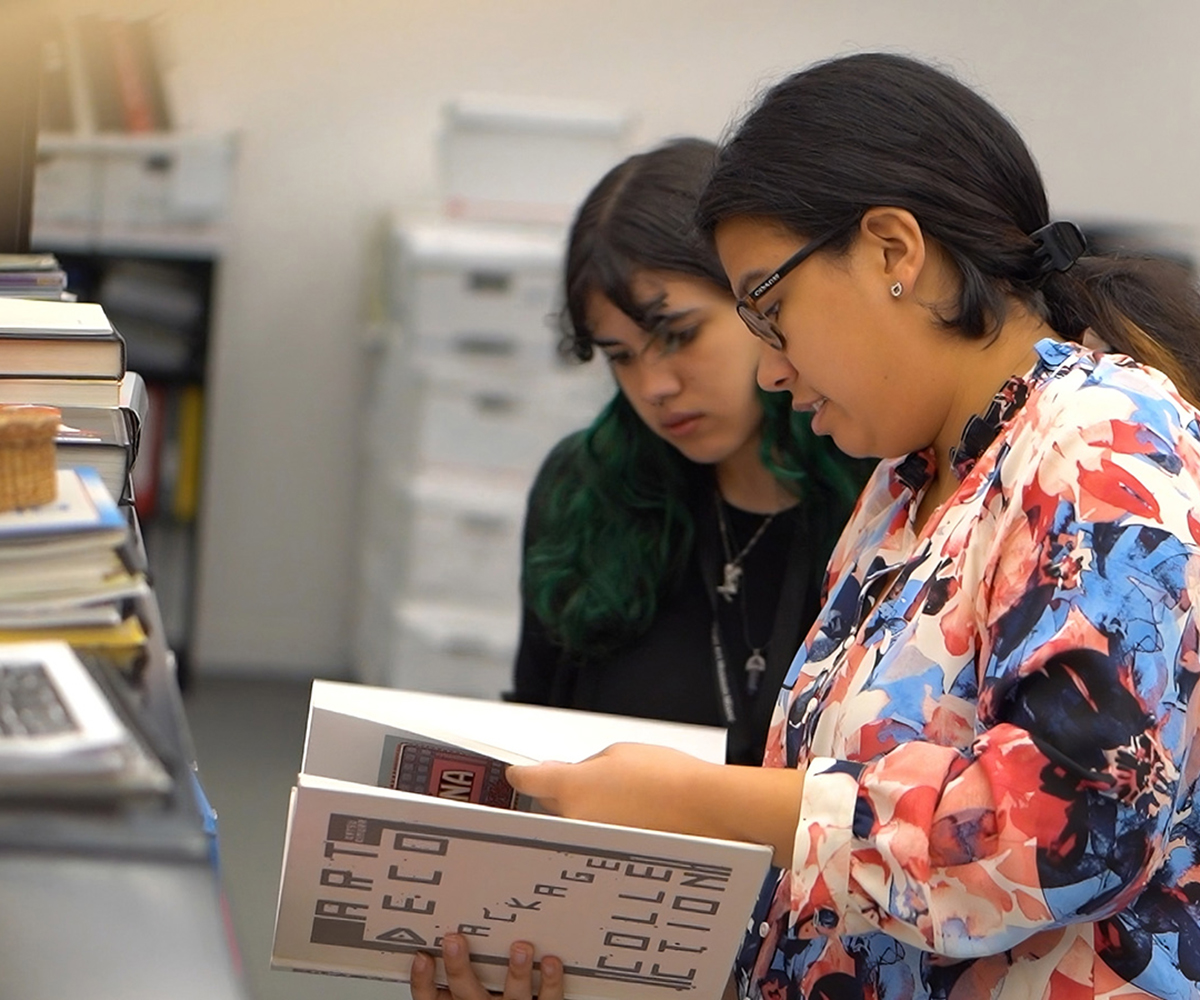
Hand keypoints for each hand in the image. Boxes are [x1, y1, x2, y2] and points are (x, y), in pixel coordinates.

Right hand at [409, 933, 563, 999]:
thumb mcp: (465, 994)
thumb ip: (459, 973)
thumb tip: (447, 932)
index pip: (430, 998)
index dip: (423, 980)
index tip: (422, 957)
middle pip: (465, 992)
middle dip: (459, 967)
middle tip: (455, 940)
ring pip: (513, 997)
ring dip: (516, 972)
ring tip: (520, 948)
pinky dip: (551, 982)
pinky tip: (551, 961)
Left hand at [507, 743, 718, 835]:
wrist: (704, 811)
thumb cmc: (668, 778)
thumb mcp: (618, 753)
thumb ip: (585, 765)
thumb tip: (573, 774)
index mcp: (571, 787)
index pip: (528, 780)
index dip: (519, 774)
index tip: (516, 773)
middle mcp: (573, 820)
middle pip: (547, 803)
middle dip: (556, 791)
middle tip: (581, 778)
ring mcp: (590, 844)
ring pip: (570, 822)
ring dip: (581, 811)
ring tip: (617, 797)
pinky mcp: (609, 858)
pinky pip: (592, 839)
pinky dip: (600, 828)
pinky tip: (626, 817)